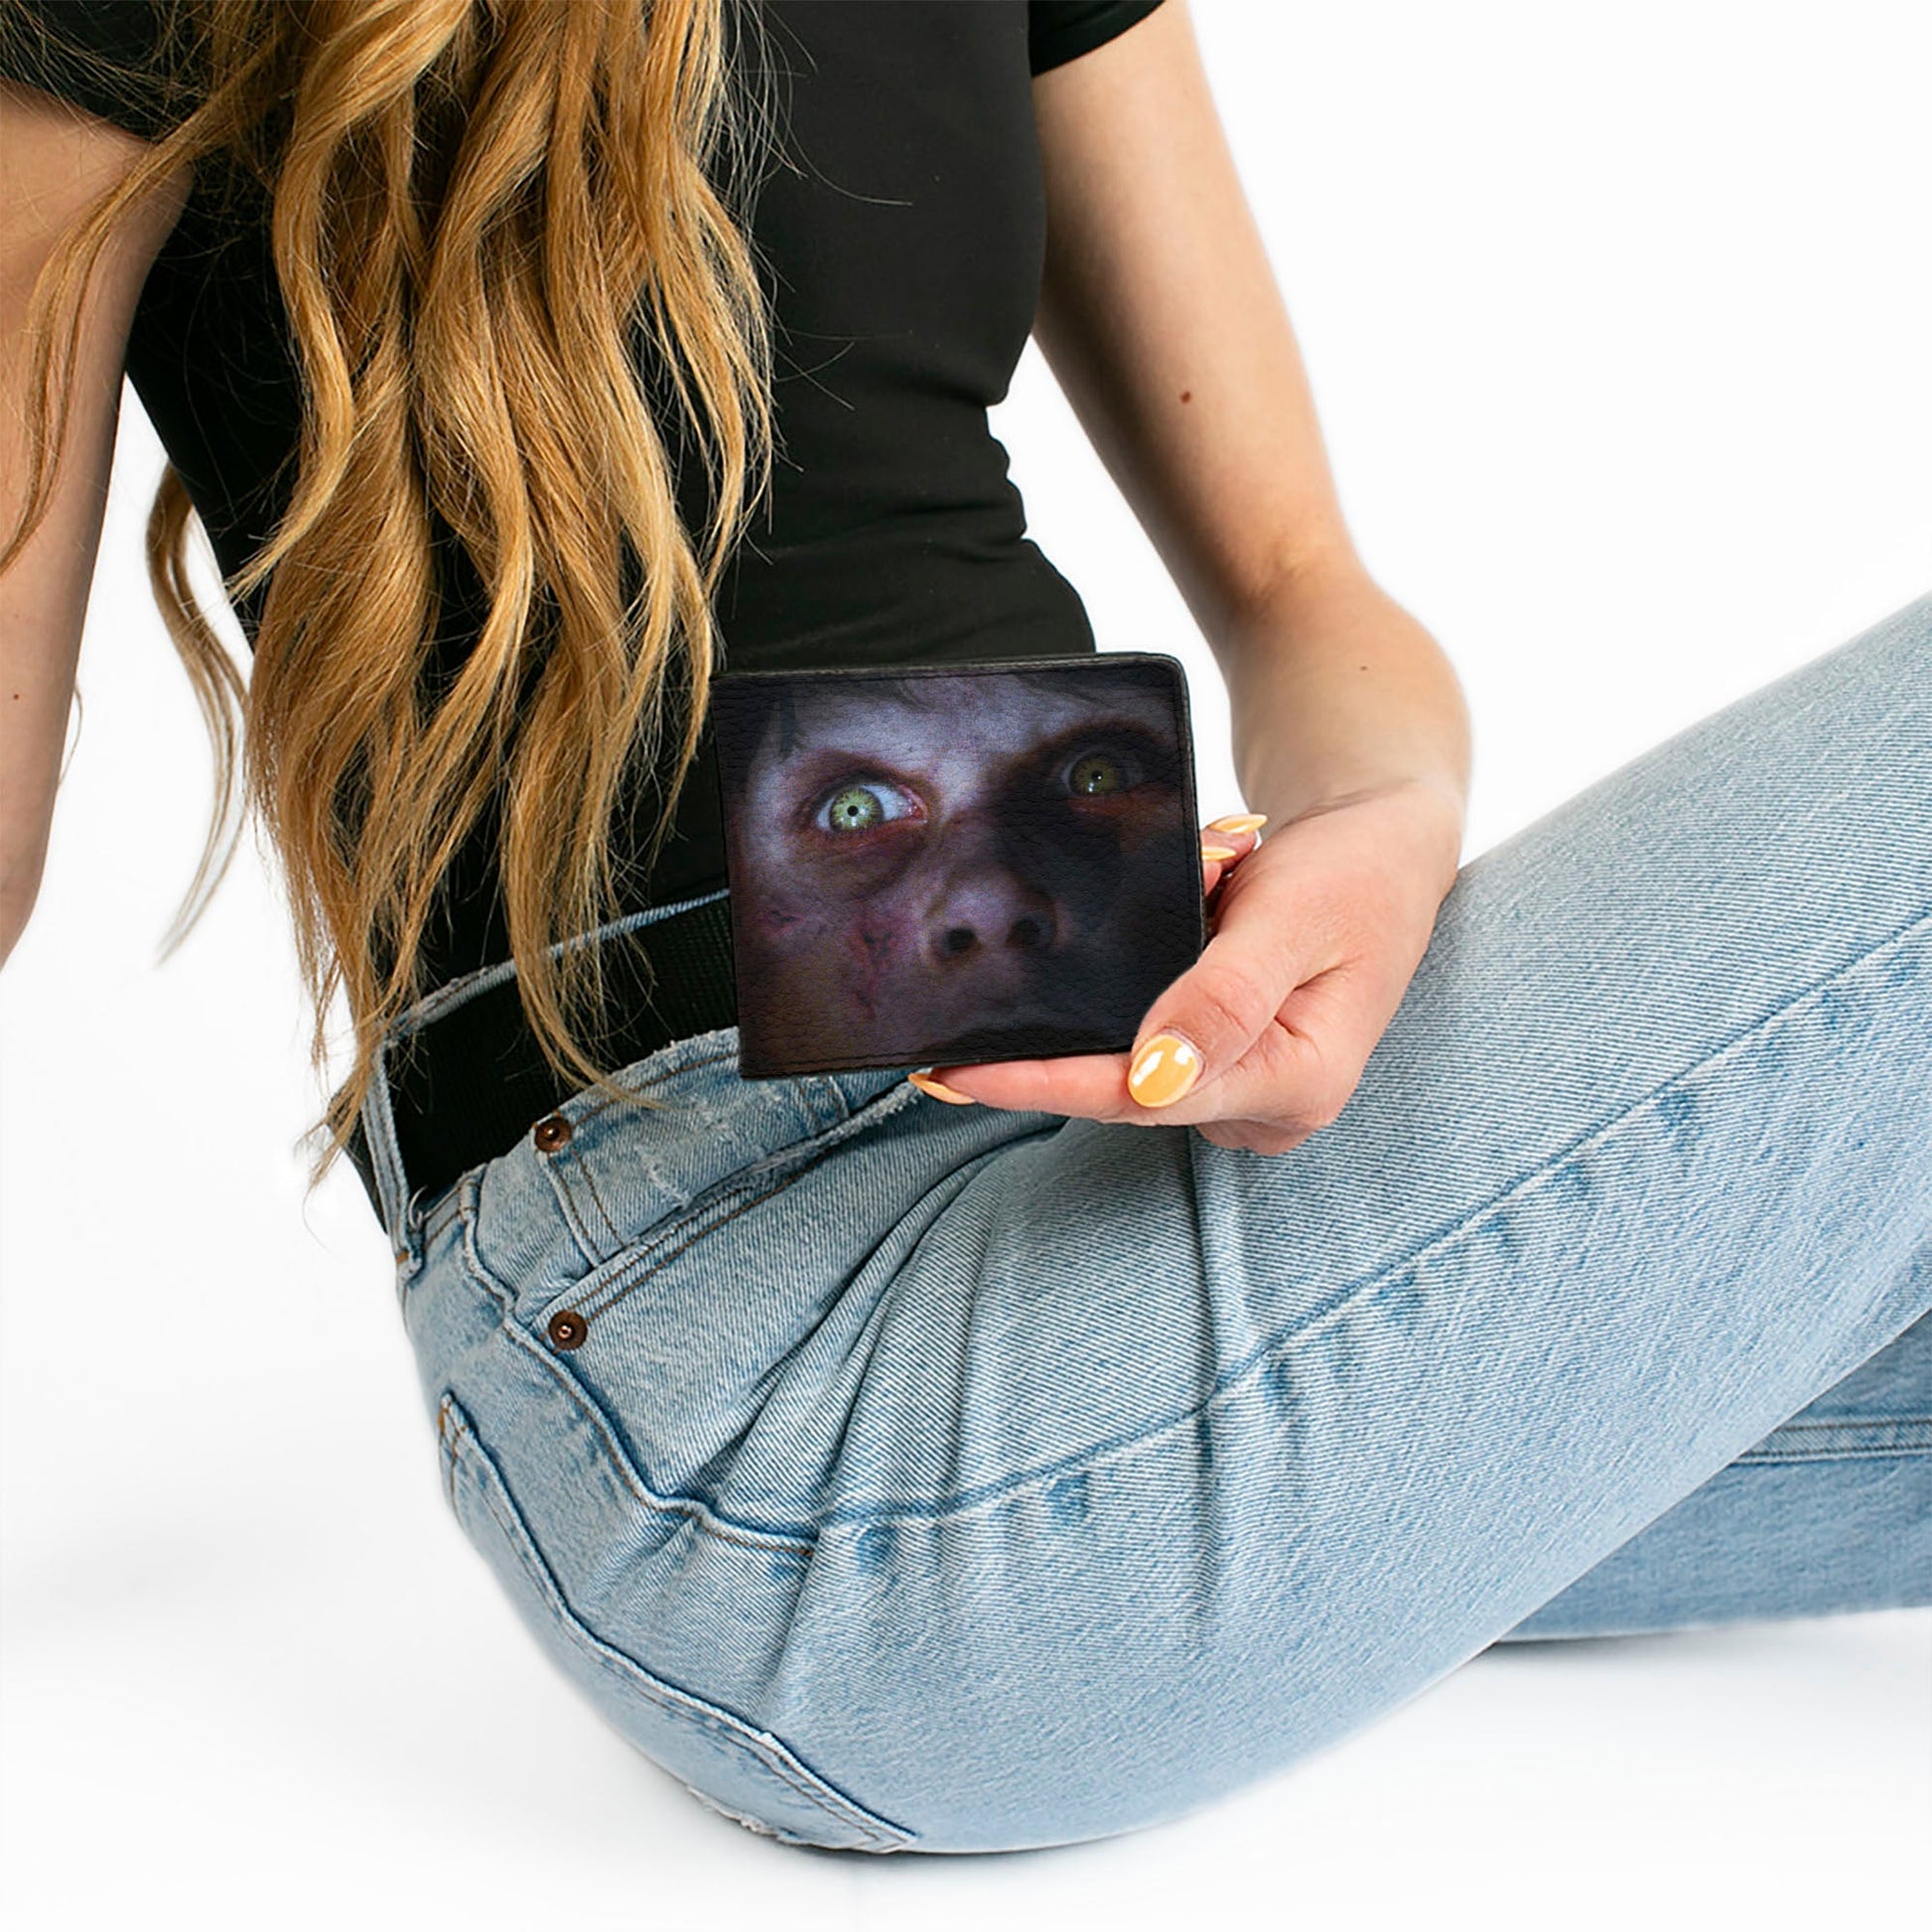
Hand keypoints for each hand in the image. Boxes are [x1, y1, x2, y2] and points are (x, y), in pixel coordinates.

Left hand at [910, 781, 1462, 1153]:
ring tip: (1191, 887)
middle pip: (1123, 1085)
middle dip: (1081, 1008)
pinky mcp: (1225, 1062)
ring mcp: (1244, 1088)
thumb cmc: (1354, 873)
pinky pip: (1144, 1034)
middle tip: (1070, 927)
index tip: (957, 1071)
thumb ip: (1221, 997)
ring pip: (1129, 1052)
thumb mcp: (1291, 918)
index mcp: (1296, 1083)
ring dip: (1113, 983)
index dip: (1041, 1084)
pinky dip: (1135, 979)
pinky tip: (1188, 908)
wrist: (1388, 845)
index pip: (1138, 1097)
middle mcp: (1267, 1104)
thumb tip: (1149, 1077)